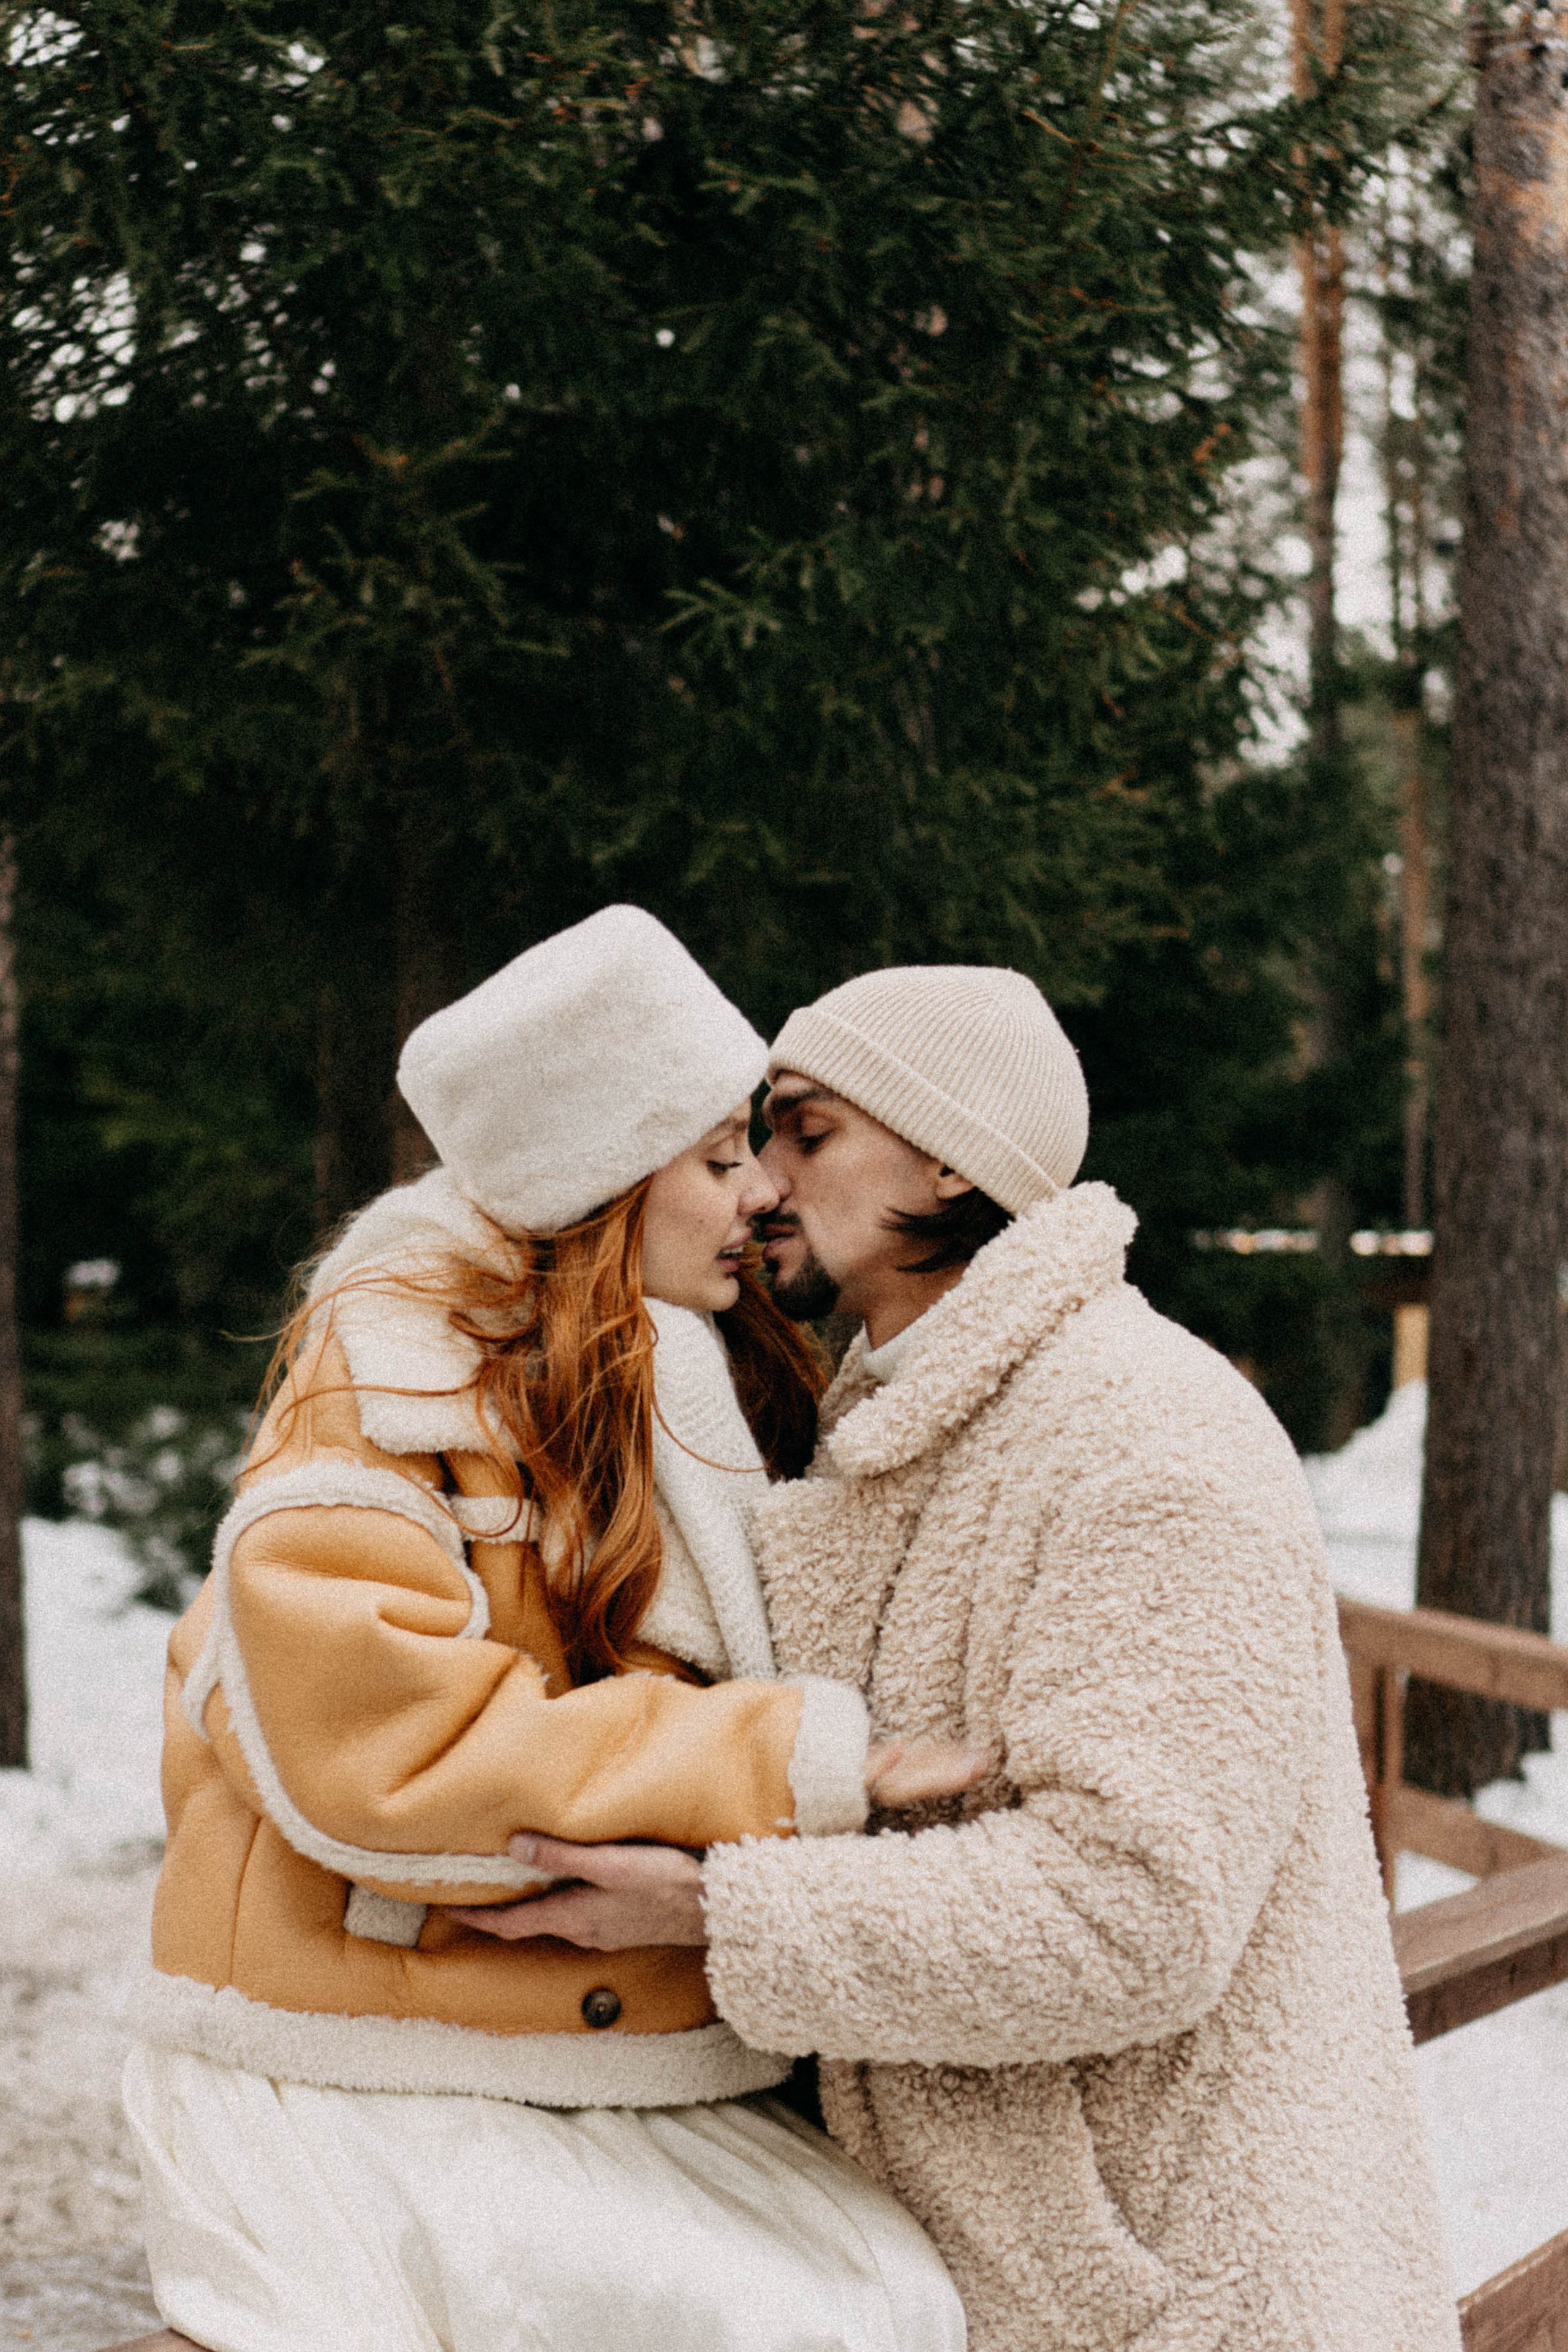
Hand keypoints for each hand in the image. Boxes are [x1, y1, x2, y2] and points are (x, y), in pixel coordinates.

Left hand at [446, 1736, 988, 1951]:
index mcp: (704, 1876)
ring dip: (512, 1922)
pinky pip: (572, 1932)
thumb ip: (903, 1776)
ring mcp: (646, 1926)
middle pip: (576, 1913)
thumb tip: (973, 1758)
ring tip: (449, 1910)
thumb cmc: (802, 1859)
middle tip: (447, 1901)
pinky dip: (531, 1926)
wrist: (797, 1924)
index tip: (527, 1844)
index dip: (578, 1862)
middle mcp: (665, 1908)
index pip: (635, 1869)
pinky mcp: (638, 1927)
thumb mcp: (849, 1812)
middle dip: (515, 1910)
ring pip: (565, 1930)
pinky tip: (494, 1916)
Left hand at [449, 1835, 706, 1950]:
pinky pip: (579, 1915)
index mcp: (573, 1918)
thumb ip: (563, 1855)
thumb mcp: (611, 1864)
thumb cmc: (665, 1884)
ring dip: (532, 1905)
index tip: (449, 1911)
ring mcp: (605, 1932)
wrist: (713, 1910)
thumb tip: (515, 1846)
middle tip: (476, 1892)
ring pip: (555, 1919)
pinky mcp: (624, 1926)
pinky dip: (561, 1901)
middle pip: (529, 1924)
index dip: (478, 1920)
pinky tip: (571, 1883)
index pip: (511, 1925)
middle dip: (501, 1911)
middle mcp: (583, 1932)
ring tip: (517, 1881)